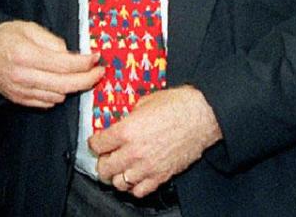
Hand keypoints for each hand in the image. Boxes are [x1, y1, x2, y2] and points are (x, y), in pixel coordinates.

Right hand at [0, 20, 103, 107]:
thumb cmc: (4, 34)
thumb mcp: (29, 28)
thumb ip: (53, 42)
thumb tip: (73, 56)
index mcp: (26, 55)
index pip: (64, 65)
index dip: (85, 63)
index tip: (96, 58)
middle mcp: (23, 77)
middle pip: (65, 85)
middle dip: (87, 80)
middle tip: (99, 73)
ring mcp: (20, 91)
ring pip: (58, 97)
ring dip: (73, 88)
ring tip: (80, 76)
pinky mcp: (18, 99)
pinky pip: (46, 103)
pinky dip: (58, 95)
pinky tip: (60, 84)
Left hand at [89, 86, 221, 197]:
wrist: (201, 116)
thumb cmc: (175, 106)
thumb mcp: (143, 103)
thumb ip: (127, 117)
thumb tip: (120, 123)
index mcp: (126, 131)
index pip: (97, 145)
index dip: (95, 143)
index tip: (97, 142)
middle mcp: (133, 152)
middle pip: (104, 168)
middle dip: (102, 162)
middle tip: (106, 157)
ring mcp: (147, 167)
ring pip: (119, 183)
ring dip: (116, 176)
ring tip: (120, 168)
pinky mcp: (161, 176)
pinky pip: (139, 191)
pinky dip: (134, 186)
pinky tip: (136, 176)